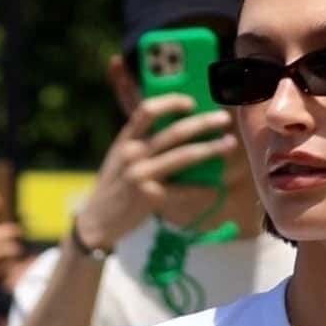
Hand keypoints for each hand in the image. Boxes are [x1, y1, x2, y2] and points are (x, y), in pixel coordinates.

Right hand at [80, 94, 233, 254]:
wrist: (96, 223)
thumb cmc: (114, 189)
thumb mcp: (119, 159)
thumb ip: (139, 143)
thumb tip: (174, 130)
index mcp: (125, 140)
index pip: (147, 110)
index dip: (171, 102)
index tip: (191, 102)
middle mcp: (132, 154)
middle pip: (175, 131)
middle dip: (203, 123)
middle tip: (223, 119)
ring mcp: (141, 176)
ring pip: (184, 156)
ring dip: (211, 149)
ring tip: (228, 145)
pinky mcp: (149, 198)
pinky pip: (183, 190)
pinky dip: (202, 188)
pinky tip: (213, 188)